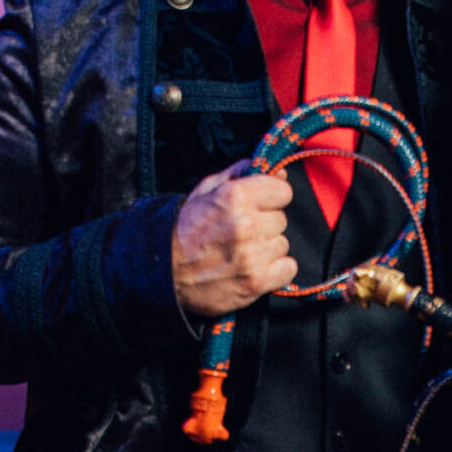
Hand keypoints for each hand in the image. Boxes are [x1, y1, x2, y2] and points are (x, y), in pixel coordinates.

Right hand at [172, 160, 297, 316]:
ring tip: (243, 252)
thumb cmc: (183, 229)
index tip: (259, 205)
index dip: (271, 198)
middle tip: (242, 233)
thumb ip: (241, 175)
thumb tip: (278, 170)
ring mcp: (253, 255)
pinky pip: (288, 269)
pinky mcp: (256, 282)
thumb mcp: (206, 191)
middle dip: (265, 224)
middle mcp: (247, 224)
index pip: (283, 191)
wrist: (162, 271)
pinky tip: (255, 268)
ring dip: (267, 248)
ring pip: (282, 245)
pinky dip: (276, 271)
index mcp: (236, 196)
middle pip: (281, 219)